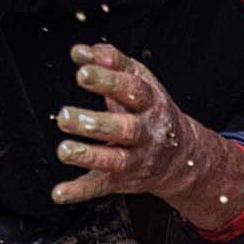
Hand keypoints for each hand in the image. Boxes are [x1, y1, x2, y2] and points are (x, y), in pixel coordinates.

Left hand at [55, 42, 236, 212]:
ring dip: (88, 156)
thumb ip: (112, 62)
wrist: (184, 157)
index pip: (132, 90)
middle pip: (126, 129)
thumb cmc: (151, 112)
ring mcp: (136, 160)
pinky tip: (59, 192)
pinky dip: (79, 192)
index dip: (107, 81)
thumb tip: (81, 51)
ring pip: (115, 160)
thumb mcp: (140, 81)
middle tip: (65, 115)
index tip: (82, 73)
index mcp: (151, 103)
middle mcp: (147, 133)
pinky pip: (101, 187)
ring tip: (64, 150)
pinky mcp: (122, 181)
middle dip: (95, 123)